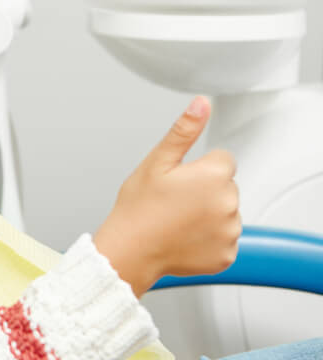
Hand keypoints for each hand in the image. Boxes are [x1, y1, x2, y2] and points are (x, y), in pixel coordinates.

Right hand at [94, 95, 240, 296]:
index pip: (223, 159)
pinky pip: (224, 239)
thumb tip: (202, 103)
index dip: (198, 168)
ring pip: (225, 213)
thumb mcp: (156, 162)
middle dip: (205, 190)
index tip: (177, 181)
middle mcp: (230, 204)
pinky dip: (208, 239)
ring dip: (208, 215)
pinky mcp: (227, 255)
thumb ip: (184, 131)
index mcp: (215, 176)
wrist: (130, 251)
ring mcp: (230, 232)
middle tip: (174, 201)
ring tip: (177, 220)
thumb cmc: (138, 207)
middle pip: (226, 186)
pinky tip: (184, 238)